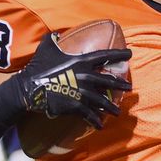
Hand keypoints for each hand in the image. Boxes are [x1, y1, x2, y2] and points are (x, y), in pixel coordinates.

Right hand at [13, 33, 131, 127]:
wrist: (30, 88)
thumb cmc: (38, 66)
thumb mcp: (46, 47)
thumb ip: (53, 38)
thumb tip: (56, 34)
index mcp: (82, 61)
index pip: (105, 56)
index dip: (119, 55)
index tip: (130, 55)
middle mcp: (86, 77)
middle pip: (109, 81)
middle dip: (121, 84)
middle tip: (129, 87)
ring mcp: (82, 93)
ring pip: (102, 101)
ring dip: (111, 107)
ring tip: (118, 112)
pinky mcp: (76, 106)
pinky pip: (90, 115)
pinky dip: (95, 121)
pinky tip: (100, 126)